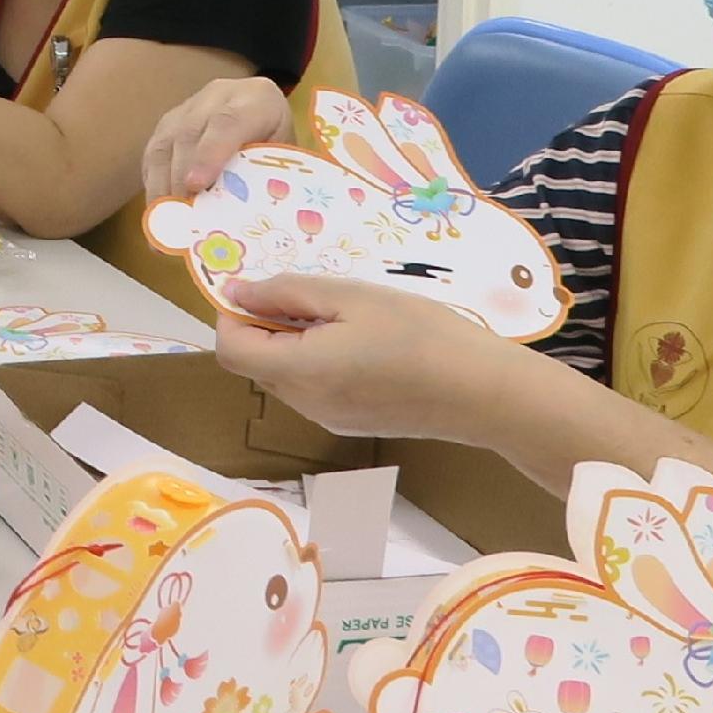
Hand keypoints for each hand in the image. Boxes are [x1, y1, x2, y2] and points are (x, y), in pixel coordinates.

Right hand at [142, 75, 291, 206]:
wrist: (262, 109)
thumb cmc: (278, 142)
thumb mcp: (284, 156)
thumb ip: (266, 175)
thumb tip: (248, 215)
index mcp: (257, 99)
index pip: (227, 122)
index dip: (209, 154)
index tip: (195, 185)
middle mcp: (218, 96)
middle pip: (189, 134)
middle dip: (179, 178)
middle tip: (179, 218)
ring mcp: (188, 107)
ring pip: (165, 143)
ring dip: (162, 185)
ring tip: (166, 222)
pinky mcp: (167, 123)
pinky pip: (153, 153)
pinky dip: (154, 183)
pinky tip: (159, 210)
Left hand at [208, 273, 521, 444]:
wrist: (482, 392)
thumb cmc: (419, 333)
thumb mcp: (350, 297)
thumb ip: (285, 294)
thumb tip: (234, 293)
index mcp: (298, 372)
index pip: (230, 348)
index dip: (235, 315)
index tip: (268, 289)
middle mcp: (303, 404)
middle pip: (255, 363)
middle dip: (269, 327)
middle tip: (320, 298)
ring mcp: (327, 420)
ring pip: (285, 375)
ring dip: (297, 343)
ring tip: (350, 320)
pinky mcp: (351, 424)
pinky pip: (314, 389)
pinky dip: (320, 362)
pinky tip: (366, 346)